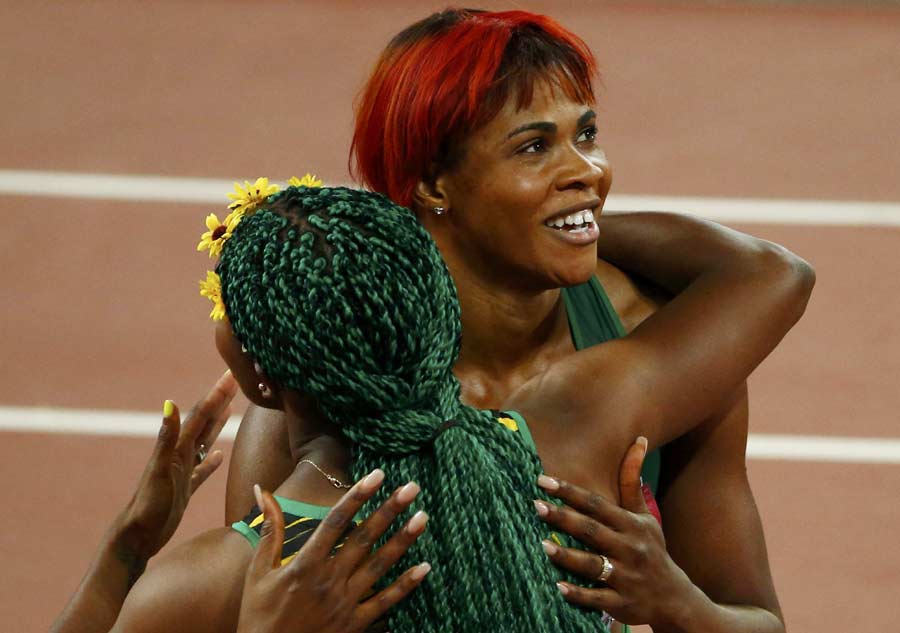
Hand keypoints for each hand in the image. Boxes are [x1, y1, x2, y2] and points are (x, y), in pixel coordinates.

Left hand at [114, 370, 237, 563]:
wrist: (137, 536)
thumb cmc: (148, 505)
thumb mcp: (159, 470)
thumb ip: (166, 438)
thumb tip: (170, 404)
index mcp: (177, 448)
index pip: (201, 415)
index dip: (217, 394)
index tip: (231, 375)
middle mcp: (180, 455)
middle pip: (204, 422)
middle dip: (219, 401)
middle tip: (235, 382)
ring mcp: (182, 471)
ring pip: (204, 442)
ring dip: (216, 424)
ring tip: (229, 408)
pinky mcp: (184, 489)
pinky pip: (202, 470)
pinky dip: (211, 461)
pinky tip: (218, 456)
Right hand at [237, 470, 430, 632]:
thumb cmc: (258, 615)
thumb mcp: (257, 571)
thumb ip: (268, 530)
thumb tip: (260, 490)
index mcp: (304, 564)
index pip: (336, 522)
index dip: (357, 496)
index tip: (377, 475)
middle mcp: (328, 580)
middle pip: (364, 538)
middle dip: (389, 510)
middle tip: (412, 487)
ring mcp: (344, 603)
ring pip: (380, 566)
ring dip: (403, 540)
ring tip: (423, 517)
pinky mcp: (355, 624)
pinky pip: (385, 602)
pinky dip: (406, 585)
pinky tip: (424, 567)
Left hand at [535, 437, 692, 627]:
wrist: (673, 597)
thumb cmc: (651, 549)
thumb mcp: (644, 516)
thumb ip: (631, 482)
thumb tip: (638, 440)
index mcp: (631, 525)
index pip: (596, 504)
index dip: (570, 492)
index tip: (544, 481)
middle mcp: (629, 548)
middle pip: (592, 530)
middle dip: (564, 517)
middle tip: (536, 505)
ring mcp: (625, 577)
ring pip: (593, 564)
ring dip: (568, 556)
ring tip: (542, 545)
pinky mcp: (621, 603)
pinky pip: (597, 598)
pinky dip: (579, 594)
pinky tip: (558, 586)